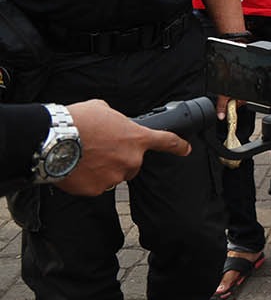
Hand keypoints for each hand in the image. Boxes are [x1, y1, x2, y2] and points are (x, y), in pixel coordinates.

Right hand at [56, 99, 190, 195]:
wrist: (54, 139)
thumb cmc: (79, 120)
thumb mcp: (103, 110)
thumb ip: (116, 121)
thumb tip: (113, 125)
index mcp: (137, 138)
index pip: (165, 141)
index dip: (178, 146)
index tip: (186, 149)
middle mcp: (131, 160)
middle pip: (131, 163)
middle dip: (118, 158)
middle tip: (98, 149)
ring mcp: (115, 176)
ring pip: (112, 175)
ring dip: (102, 169)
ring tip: (83, 156)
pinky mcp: (97, 189)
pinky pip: (95, 186)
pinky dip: (87, 179)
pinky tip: (76, 168)